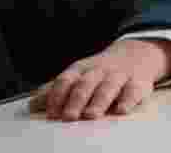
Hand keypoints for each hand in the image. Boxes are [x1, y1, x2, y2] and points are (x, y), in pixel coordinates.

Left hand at [28, 38, 170, 120]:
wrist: (136, 53)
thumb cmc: (100, 71)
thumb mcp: (77, 74)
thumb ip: (56, 89)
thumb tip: (32, 103)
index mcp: (80, 70)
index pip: (65, 80)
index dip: (57, 96)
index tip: (50, 112)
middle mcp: (98, 71)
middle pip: (85, 84)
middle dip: (75, 100)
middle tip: (68, 117)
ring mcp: (118, 76)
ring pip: (108, 87)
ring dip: (98, 101)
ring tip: (91, 115)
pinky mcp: (138, 83)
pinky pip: (133, 90)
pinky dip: (128, 100)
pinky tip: (122, 110)